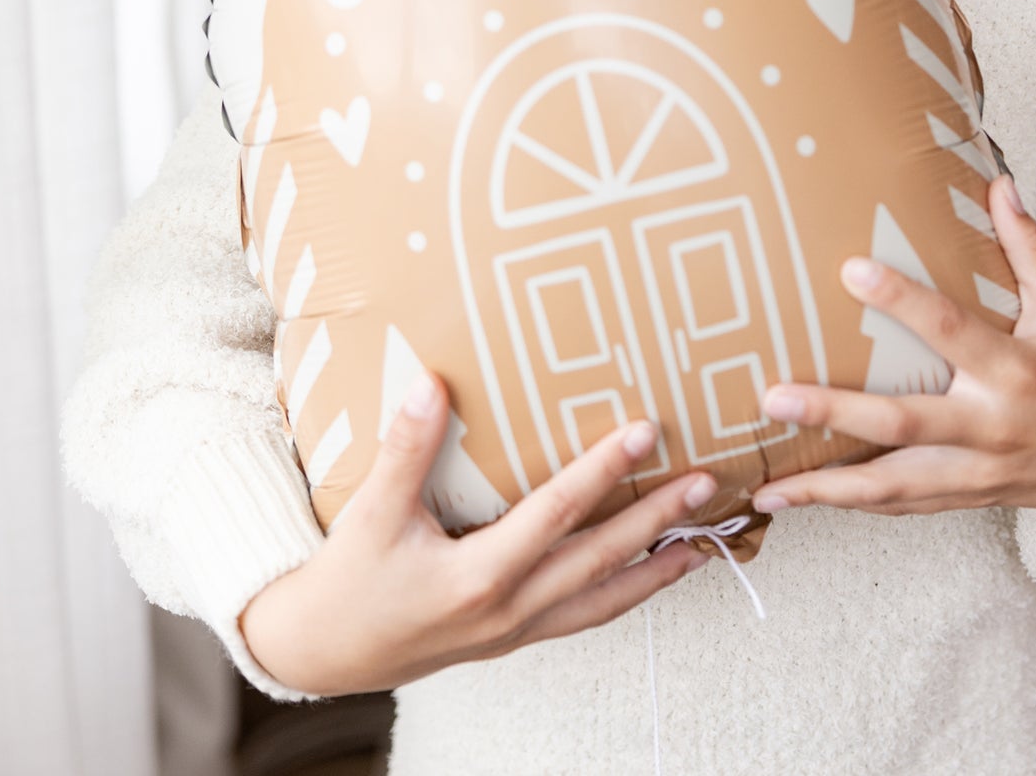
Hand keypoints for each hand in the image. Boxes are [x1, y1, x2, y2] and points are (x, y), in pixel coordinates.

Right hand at [239, 372, 713, 696]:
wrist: (326, 653)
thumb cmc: (349, 580)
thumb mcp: (368, 512)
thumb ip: (405, 449)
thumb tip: (432, 382)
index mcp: (477, 576)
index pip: (555, 513)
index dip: (602, 469)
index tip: (645, 429)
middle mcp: (509, 609)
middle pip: (599, 559)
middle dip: (656, 519)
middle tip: (705, 479)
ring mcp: (517, 630)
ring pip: (604, 599)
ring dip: (659, 567)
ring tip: (708, 538)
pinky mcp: (516, 636)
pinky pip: (586, 615)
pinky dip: (628, 593)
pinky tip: (656, 572)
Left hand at [750, 173, 1035, 518]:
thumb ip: (1030, 248)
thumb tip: (999, 183)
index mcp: (1016, 370)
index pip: (951, 330)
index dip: (902, 301)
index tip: (851, 270)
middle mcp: (992, 427)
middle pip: (904, 424)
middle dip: (835, 411)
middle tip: (774, 396)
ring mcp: (979, 472)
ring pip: (894, 485)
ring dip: (827, 487)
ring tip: (768, 484)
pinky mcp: (970, 498)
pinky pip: (903, 505)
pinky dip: (852, 504)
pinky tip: (802, 501)